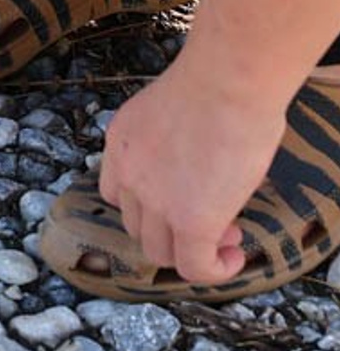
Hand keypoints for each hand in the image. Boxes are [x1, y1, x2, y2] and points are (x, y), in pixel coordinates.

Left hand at [97, 49, 288, 286]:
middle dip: (173, 230)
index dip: (151, 204)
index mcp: (121, 142)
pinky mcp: (190, 221)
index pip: (116, 189)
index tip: (187, 197)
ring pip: (159, 250)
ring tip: (228, 237)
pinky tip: (234, 256)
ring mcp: (154, 199)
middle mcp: (127, 172)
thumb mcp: (175, 112)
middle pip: (135, 224)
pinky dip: (214, 269)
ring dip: (192, 251)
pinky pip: (194, 266)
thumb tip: (205, 165)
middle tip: (216, 218)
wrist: (226, 81)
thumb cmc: (216, 82)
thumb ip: (175, 144)